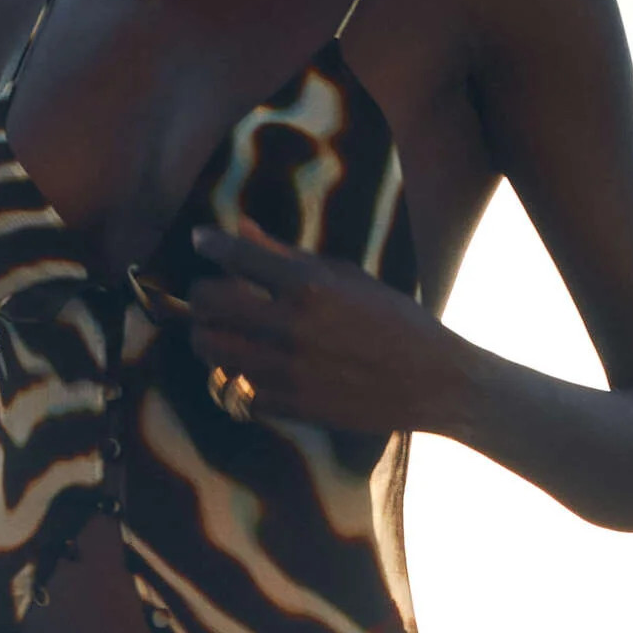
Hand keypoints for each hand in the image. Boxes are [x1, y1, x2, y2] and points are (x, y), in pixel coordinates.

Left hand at [178, 224, 480, 436]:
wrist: (431, 382)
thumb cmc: (394, 320)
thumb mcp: (347, 277)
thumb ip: (287, 256)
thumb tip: (240, 227)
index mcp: (309, 286)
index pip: (236, 256)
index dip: (210, 244)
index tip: (201, 240)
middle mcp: (291, 327)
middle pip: (208, 305)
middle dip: (201, 296)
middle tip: (210, 294)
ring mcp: (286, 370)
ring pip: (210, 350)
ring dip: (208, 336)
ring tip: (222, 331)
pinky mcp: (289, 406)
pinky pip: (234, 388)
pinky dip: (232, 375)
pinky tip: (247, 365)